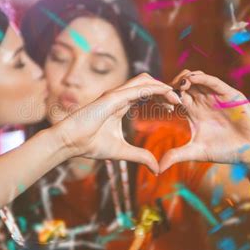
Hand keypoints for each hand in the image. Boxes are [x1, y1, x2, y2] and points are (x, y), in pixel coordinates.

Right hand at [53, 73, 181, 173]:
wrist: (70, 142)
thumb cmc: (90, 144)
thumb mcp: (122, 151)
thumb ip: (140, 156)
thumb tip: (157, 168)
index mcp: (121, 104)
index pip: (145, 93)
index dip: (161, 97)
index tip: (174, 108)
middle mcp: (119, 96)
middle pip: (148, 83)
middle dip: (165, 89)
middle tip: (180, 102)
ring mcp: (115, 94)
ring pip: (145, 80)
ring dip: (163, 86)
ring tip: (177, 98)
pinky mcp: (113, 96)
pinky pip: (138, 88)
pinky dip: (155, 88)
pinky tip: (167, 95)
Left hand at [159, 70, 249, 172]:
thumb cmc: (224, 151)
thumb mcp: (196, 152)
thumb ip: (176, 156)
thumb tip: (157, 169)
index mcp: (193, 111)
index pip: (175, 96)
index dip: (165, 95)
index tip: (154, 100)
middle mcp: (203, 101)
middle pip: (183, 84)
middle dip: (172, 83)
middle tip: (163, 88)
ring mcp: (215, 96)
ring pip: (197, 78)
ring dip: (185, 78)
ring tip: (177, 84)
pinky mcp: (229, 94)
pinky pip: (213, 82)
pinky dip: (202, 78)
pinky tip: (191, 80)